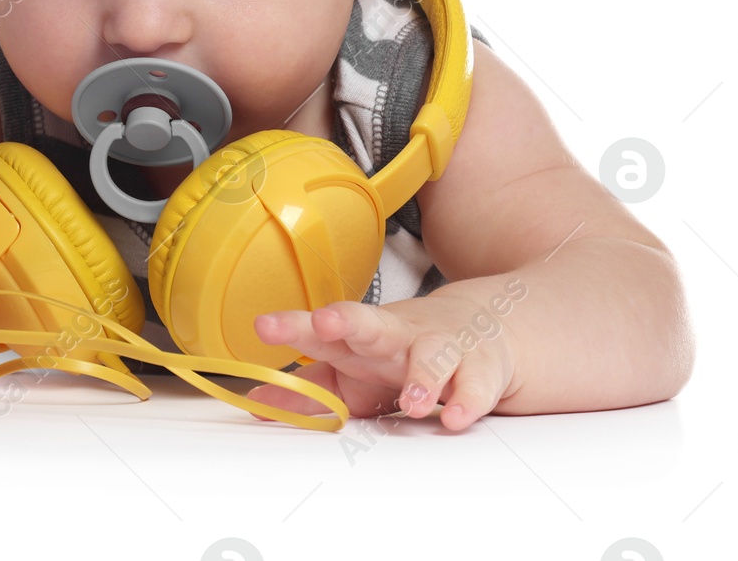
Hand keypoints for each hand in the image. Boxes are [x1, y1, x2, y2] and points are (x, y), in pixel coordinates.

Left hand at [246, 292, 519, 430]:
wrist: (480, 326)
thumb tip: (257, 401)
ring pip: (432, 356)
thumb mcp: (353, 368)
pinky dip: (468, 401)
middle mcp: (397, 336)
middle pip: (372, 323)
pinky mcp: (479, 368)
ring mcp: (441, 347)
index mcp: (360, 338)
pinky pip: (476, 385)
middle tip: (325, 323)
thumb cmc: (401, 351)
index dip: (293, 326)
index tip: (265, 326)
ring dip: (422, 378)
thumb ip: (308, 388)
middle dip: (348, 321)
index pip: (321, 329)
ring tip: (411, 404)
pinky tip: (456, 417)